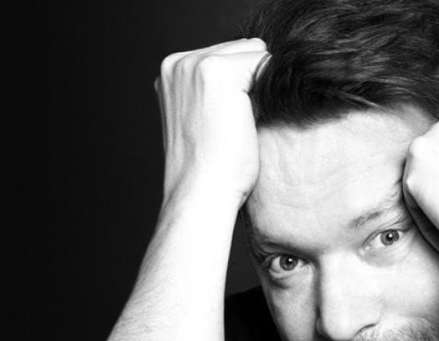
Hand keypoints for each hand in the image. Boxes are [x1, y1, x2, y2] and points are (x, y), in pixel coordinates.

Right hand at [155, 38, 269, 209]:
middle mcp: (178, 62)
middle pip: (244, 48)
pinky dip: (266, 93)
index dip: (241, 88)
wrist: (202, 194)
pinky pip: (265, 65)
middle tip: (233, 126)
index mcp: (171, 72)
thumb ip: (218, 89)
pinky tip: (247, 122)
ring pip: (256, 53)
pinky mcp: (217, 72)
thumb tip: (260, 66)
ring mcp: (194, 64)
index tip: (225, 122)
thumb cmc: (211, 168)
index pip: (228, 55)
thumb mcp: (206, 118)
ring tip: (239, 123)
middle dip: (250, 83)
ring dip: (258, 87)